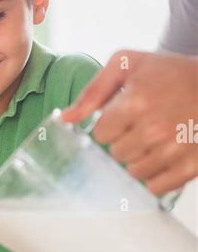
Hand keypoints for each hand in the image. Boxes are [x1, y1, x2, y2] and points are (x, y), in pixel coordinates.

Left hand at [62, 50, 197, 193]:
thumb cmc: (172, 73)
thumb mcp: (129, 64)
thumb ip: (94, 90)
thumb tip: (66, 118)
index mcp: (135, 103)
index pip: (101, 134)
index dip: (112, 124)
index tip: (127, 115)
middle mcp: (154, 129)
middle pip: (116, 154)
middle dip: (126, 140)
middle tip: (146, 124)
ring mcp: (173, 151)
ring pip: (134, 172)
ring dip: (141, 158)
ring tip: (158, 138)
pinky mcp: (190, 168)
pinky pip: (155, 187)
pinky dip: (158, 175)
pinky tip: (167, 155)